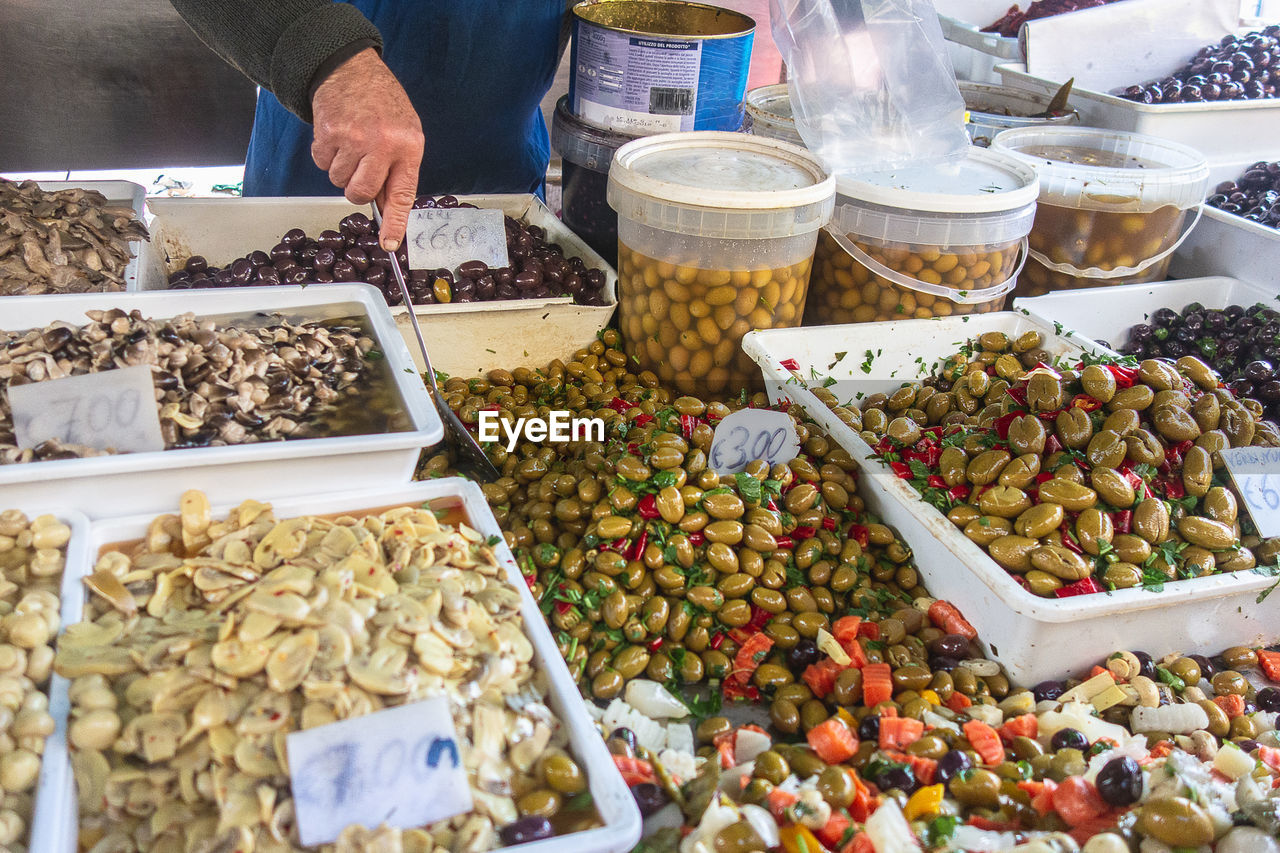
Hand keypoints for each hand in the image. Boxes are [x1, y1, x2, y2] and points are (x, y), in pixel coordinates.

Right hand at [311, 48, 423, 250]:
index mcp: (408, 146)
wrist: (351, 69)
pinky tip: (337, 136)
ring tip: (351, 144)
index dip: (394, 223)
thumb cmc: (382, 104)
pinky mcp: (328, 133)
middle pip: (360, 193)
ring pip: (339, 180)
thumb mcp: (406, 134)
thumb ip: (398, 170)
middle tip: (360, 170)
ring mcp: (353, 139)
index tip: (389, 244)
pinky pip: (322, 164)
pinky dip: (327, 155)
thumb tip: (386, 209)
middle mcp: (382, 144)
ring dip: (342, 169)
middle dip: (357, 190)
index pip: (401, 195)